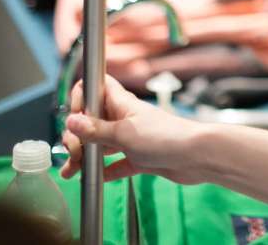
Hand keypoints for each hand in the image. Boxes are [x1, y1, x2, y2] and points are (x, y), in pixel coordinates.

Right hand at [60, 75, 208, 183]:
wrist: (197, 157)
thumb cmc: (165, 137)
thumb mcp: (124, 134)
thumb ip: (96, 130)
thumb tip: (70, 121)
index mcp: (121, 104)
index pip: (95, 88)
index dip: (80, 98)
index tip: (73, 117)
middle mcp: (124, 119)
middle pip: (92, 121)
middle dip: (77, 136)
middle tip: (75, 153)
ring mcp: (132, 139)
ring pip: (101, 145)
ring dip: (85, 156)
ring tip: (70, 172)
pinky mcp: (140, 158)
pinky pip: (116, 164)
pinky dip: (104, 171)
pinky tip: (92, 179)